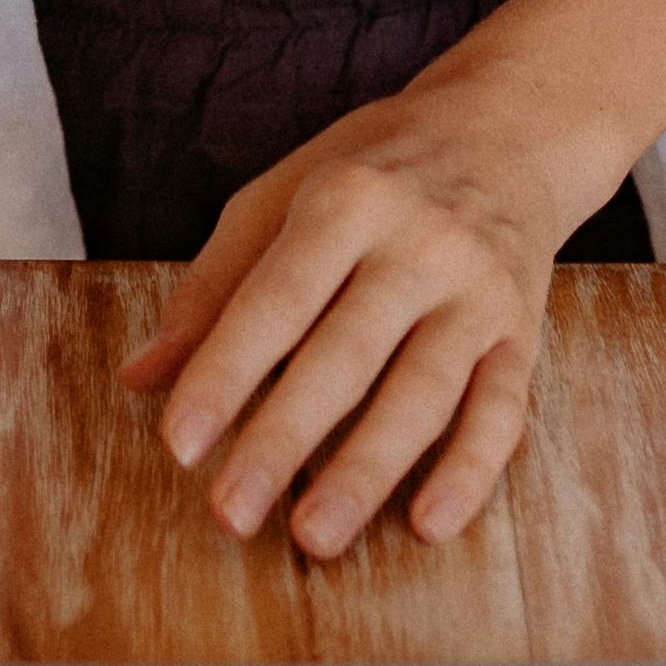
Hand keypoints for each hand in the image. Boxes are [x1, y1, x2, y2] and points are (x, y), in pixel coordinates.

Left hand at [120, 75, 614, 557]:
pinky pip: (502, 410)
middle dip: (284, 439)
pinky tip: (427, 523)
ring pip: (424, 392)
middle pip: (346, 354)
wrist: (505, 130)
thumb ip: (214, 286)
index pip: (276, 300)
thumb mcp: (282, 196)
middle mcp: (420, 242)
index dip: (225, 373)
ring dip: (368, 470)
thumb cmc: (372, 173)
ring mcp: (478, 289)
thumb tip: (142, 377)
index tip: (179, 443)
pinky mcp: (523, 332)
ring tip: (314, 535)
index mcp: (347, 199)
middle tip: (231, 513)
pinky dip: (468, 471)